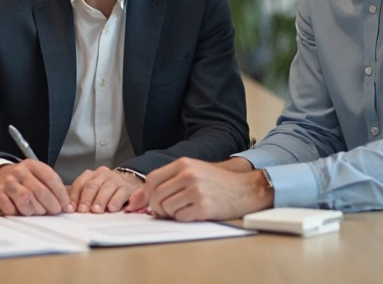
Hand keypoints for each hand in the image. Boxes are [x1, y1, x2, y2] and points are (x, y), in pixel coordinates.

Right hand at [0, 159, 73, 215]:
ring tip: (38, 212)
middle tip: (55, 211)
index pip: (51, 178)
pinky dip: (19, 214)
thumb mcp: (37, 175)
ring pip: (26, 200)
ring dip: (35, 210)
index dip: (61, 194)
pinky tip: (23, 212)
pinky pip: (11, 209)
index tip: (67, 206)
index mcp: (32, 165)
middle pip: (40, 191)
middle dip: (51, 205)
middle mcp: (19, 171)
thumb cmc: (23, 179)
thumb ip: (52, 187)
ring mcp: (7, 183)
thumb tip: (69, 206)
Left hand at [69, 167, 143, 212]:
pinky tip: (111, 208)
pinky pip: (121, 194)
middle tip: (83, 210)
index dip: (74, 196)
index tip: (71, 209)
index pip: (80, 184)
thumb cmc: (106, 191)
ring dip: (100, 200)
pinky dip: (115, 201)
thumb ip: (81, 197)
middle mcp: (102, 174)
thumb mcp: (93, 191)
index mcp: (91, 175)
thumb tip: (69, 209)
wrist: (130, 183)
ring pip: (106, 188)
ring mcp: (115, 180)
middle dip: (86, 198)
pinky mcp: (127, 188)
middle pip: (92, 185)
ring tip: (96, 211)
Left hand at [125, 157, 271, 221]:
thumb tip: (137, 200)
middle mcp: (188, 175)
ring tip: (185, 209)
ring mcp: (196, 191)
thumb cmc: (217, 182)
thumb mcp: (193, 172)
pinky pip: (180, 218)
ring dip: (172, 214)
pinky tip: (195, 213)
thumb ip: (168, 181)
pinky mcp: (203, 207)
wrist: (246, 189)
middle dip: (158, 207)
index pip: (152, 179)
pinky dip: (184, 219)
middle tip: (168, 210)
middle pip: (157, 196)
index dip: (147, 194)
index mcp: (184, 164)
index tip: (151, 202)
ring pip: (167, 208)